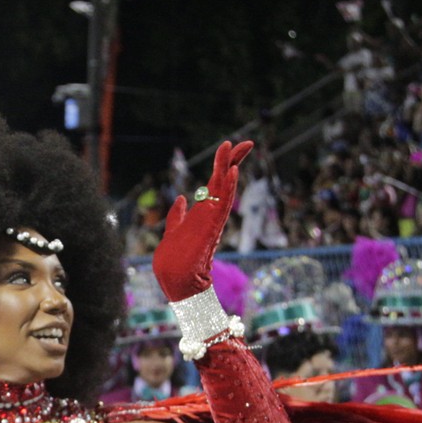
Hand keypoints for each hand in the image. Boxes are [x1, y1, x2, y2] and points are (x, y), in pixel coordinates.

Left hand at [151, 140, 251, 299]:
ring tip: (238, 146)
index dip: (224, 166)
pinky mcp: (211, 227)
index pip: (217, 185)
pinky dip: (228, 187)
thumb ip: (178, 215)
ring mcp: (213, 220)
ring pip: (225, 188)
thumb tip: (181, 199)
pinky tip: (232, 171)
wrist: (176, 281)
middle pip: (225, 182)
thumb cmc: (174, 261)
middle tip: (247, 141)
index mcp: (204, 213)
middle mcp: (212, 214)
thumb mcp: (173, 231)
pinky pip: (222, 203)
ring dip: (230, 167)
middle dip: (234, 160)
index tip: (230, 148)